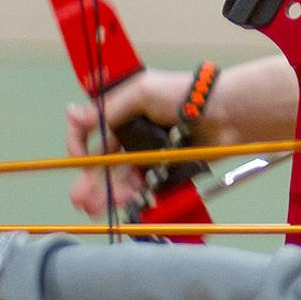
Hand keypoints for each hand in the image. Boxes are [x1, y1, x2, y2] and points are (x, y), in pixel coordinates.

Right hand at [65, 69, 237, 215]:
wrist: (229, 114)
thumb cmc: (186, 95)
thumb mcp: (142, 92)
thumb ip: (108, 108)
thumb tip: (71, 113)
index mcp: (124, 111)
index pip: (91, 130)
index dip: (80, 144)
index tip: (78, 159)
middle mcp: (133, 133)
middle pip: (104, 161)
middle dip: (90, 180)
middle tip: (80, 200)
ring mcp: (149, 154)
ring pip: (121, 177)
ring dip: (107, 193)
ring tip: (98, 207)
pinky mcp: (166, 170)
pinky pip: (144, 186)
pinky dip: (132, 196)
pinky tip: (123, 203)